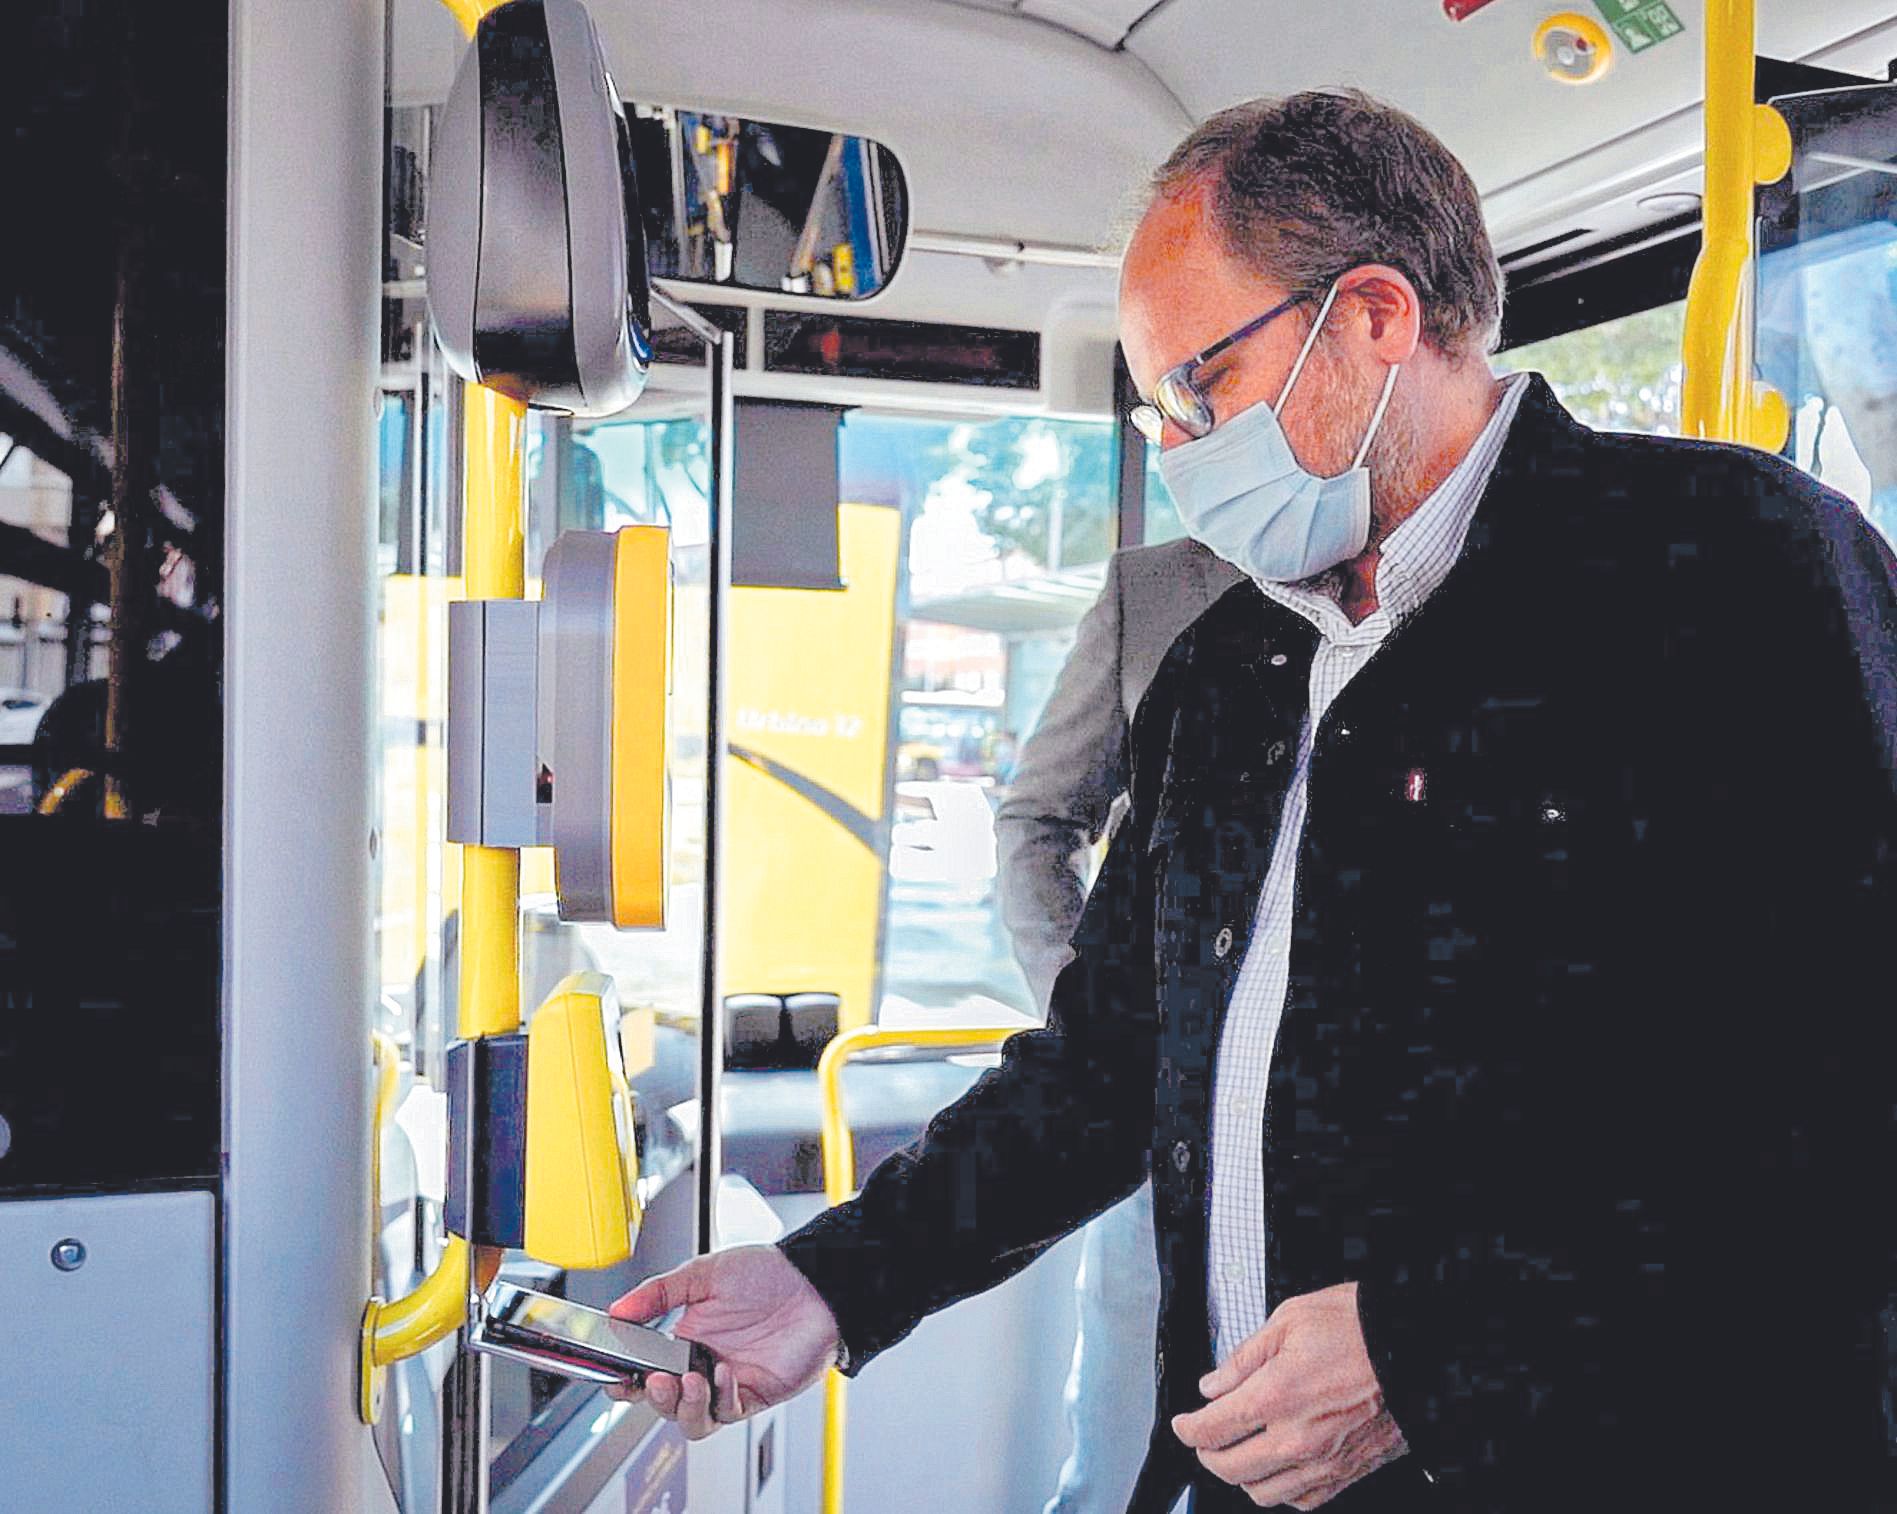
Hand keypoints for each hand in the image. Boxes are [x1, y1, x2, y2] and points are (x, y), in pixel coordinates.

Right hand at [606, 1244, 840, 1439]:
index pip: (645, 1372)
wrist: (815, 1282)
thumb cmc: (768, 1274)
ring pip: (693, 1419)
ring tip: (688, 1379)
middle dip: (654, 1397)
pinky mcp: (755, 1394)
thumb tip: (618, 1309)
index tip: (616, 1376)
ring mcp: (728, 1383)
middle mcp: (703, 1366)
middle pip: (665, 1403)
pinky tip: (724, 1372)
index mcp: (685, 1339)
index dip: (627, 1382)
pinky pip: (729, 1412)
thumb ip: (658, 1292)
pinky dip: (721, 1397)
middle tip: (653, 1379)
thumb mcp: (704, 1273)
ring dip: (684, 1406)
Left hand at [1171, 1282, 1406, 1508]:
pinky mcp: (1350, 1470)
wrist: (1415, 1344)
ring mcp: (1326, 1460)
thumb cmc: (1358, 1325)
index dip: (1187, 1429)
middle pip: (1231, 1469)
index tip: (1183, 1424)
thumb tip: (1214, 1385)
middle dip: (1208, 1454)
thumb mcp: (1288, 1319)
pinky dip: (1282, 1490)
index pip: (1212, 1429)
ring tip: (1239, 1452)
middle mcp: (1299, 1436)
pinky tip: (1278, 1468)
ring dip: (1243, 1476)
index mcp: (1278, 1395)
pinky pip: (1304, 1499)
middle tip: (1204, 1437)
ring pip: (1265, 1493)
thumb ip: (1243, 1358)